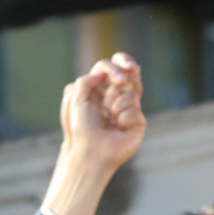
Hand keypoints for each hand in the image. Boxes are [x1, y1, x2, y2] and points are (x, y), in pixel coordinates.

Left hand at [60, 53, 146, 174]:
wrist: (91, 152)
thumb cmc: (82, 128)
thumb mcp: (75, 100)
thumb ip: (85, 81)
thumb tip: (100, 74)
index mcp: (98, 89)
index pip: (112, 67)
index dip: (120, 63)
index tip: (123, 71)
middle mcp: (114, 96)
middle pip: (128, 75)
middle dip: (120, 83)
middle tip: (113, 92)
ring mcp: (128, 107)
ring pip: (133, 92)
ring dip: (117, 104)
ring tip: (110, 119)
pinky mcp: (138, 121)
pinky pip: (135, 110)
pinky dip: (123, 118)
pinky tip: (118, 128)